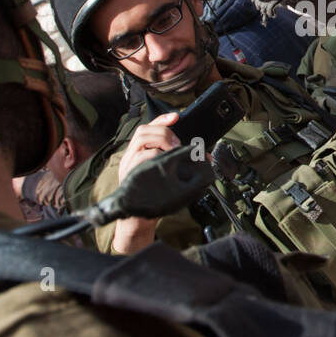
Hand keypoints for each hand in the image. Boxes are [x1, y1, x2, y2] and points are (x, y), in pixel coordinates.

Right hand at [109, 113, 179, 254]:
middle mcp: (131, 156)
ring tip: (172, 151)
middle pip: (144, 131)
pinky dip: (155, 157)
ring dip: (161, 143)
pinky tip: (164, 163)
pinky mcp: (130, 175)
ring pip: (141, 142)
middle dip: (164, 133)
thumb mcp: (165, 174)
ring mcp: (129, 165)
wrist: (138, 219)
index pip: (148, 128)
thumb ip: (179, 162)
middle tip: (177, 144)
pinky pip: (141, 159)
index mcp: (139, 152)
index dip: (162, 120)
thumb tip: (206, 157)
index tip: (176, 117)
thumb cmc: (154, 195)